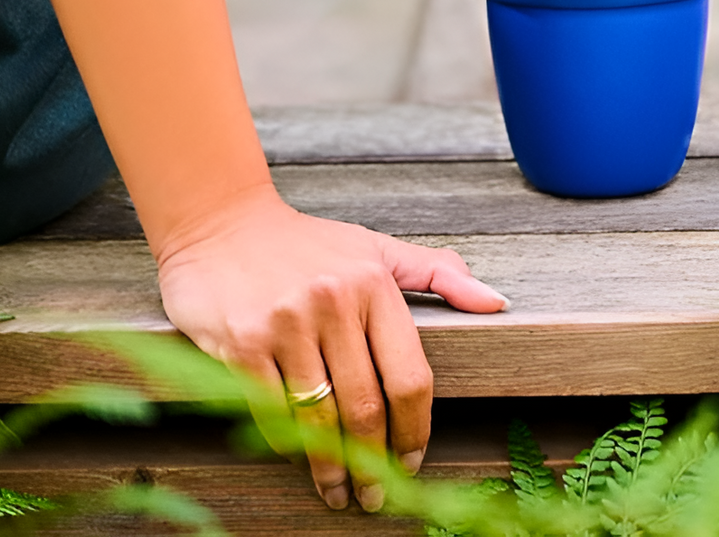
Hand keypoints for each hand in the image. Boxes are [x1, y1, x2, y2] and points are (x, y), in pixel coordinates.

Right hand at [155, 192, 507, 510]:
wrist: (220, 224)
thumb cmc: (307, 244)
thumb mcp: (376, 249)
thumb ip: (438, 274)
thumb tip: (498, 302)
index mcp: (375, 284)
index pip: (410, 376)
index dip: (415, 431)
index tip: (412, 461)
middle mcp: (334, 302)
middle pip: (367, 408)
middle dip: (375, 464)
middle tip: (375, 496)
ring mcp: (286, 323)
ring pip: (319, 419)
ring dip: (331, 468)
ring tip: (338, 491)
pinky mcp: (241, 342)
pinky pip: (271, 413)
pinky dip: (286, 444)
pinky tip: (296, 456)